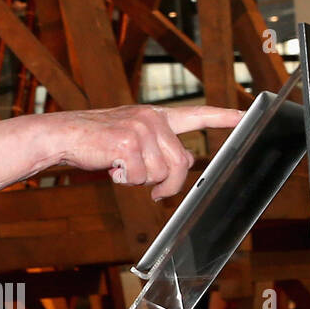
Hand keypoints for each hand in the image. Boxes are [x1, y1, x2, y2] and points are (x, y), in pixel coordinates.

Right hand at [53, 103, 242, 199]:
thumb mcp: (133, 138)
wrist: (64, 135)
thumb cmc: (97, 141)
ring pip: (160, 174)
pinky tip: (110, 167)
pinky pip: (139, 178)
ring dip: (141, 182)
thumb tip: (188, 163)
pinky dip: (124, 181)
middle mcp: (153, 119)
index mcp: (157, 116)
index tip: (245, 115)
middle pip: (181, 163)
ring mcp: (141, 129)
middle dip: (170, 185)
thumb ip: (161, 147)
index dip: (223, 117)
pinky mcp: (128, 144)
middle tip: (157, 194)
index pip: (197, 114)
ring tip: (121, 168)